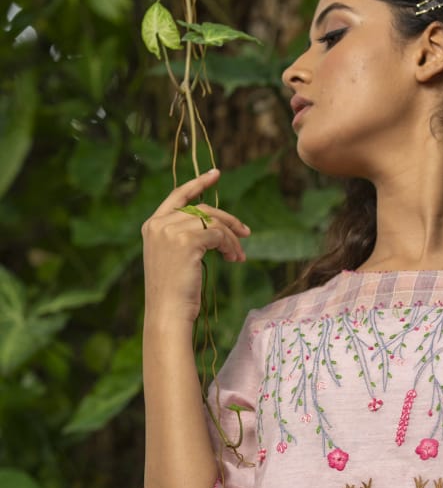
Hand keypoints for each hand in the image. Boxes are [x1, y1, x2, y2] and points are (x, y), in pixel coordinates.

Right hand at [141, 168, 251, 324]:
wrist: (167, 313)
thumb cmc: (174, 293)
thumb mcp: (175, 259)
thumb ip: (185, 237)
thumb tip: (216, 228)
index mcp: (152, 225)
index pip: (178, 196)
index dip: (198, 184)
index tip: (216, 174)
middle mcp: (159, 224)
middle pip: (202, 210)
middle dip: (228, 220)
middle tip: (246, 233)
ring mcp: (171, 230)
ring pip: (213, 222)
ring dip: (232, 238)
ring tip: (239, 256)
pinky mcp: (187, 241)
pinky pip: (218, 234)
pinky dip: (230, 245)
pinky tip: (234, 258)